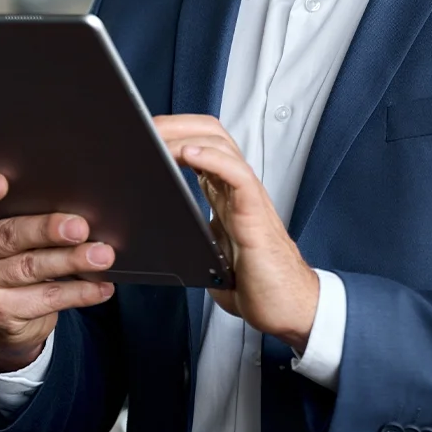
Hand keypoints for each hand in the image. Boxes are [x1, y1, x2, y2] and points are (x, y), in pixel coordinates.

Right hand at [0, 172, 115, 371]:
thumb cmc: (7, 254)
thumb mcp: (0, 230)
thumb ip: (18, 211)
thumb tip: (73, 199)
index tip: (1, 182)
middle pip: (6, 236)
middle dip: (46, 230)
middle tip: (79, 226)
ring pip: (30, 268)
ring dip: (71, 260)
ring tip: (101, 255)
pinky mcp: (1, 314)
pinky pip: (47, 299)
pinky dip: (79, 292)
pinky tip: (101, 286)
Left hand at [155, 115, 319, 351]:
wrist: (287, 309)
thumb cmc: (253, 284)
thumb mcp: (206, 253)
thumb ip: (186, 236)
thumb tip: (147, 237)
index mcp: (224, 193)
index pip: (201, 143)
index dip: (174, 131)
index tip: (144, 133)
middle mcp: (236, 188)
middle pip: (210, 133)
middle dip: (175, 123)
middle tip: (145, 127)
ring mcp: (248, 197)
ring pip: (221, 144)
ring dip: (186, 135)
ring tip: (159, 137)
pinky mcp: (255, 213)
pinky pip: (237, 174)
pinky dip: (213, 158)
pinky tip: (189, 154)